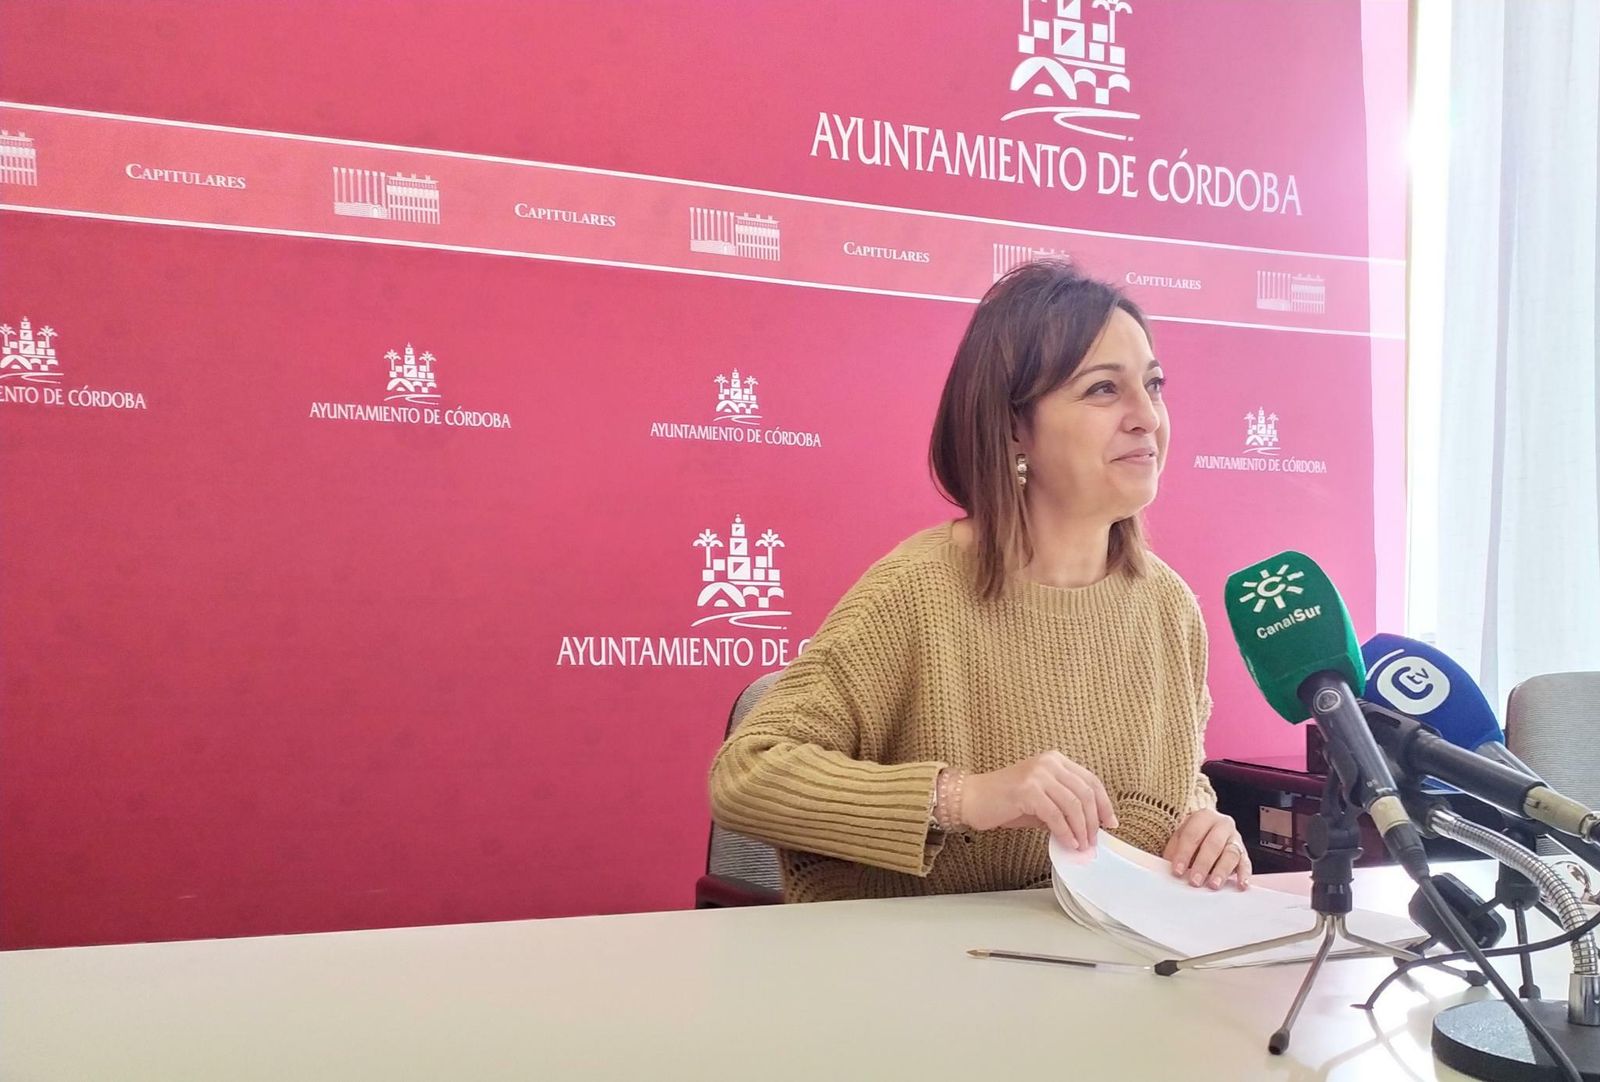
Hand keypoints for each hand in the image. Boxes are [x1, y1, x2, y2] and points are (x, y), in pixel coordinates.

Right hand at [962, 752, 1117, 850]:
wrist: (971, 798)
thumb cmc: (1004, 801)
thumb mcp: (1040, 799)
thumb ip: (1063, 806)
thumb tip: (1088, 827)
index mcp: (1055, 760)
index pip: (1090, 780)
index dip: (1104, 803)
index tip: (1110, 823)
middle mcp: (1049, 762)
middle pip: (1085, 792)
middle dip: (1093, 821)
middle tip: (1094, 840)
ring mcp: (1037, 774)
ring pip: (1073, 804)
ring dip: (1081, 829)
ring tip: (1082, 845)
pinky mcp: (1027, 790)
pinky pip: (1055, 815)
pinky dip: (1065, 832)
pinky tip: (1068, 843)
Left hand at [1163, 809, 1250, 890]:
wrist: (1210, 830)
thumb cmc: (1193, 836)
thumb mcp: (1180, 837)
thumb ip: (1174, 851)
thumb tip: (1169, 868)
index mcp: (1203, 817)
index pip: (1192, 834)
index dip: (1184, 853)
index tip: (1177, 871)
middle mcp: (1222, 824)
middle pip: (1213, 844)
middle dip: (1203, 864)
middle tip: (1195, 881)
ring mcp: (1235, 838)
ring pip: (1231, 854)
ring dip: (1222, 871)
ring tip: (1213, 885)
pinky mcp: (1244, 853)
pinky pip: (1246, 864)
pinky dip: (1244, 875)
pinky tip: (1240, 884)